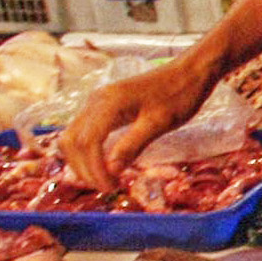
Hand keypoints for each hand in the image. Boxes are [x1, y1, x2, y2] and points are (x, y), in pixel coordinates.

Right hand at [58, 55, 208, 191]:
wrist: (189, 72)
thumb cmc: (179, 96)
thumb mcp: (159, 124)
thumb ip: (132, 145)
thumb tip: (110, 170)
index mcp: (108, 104)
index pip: (87, 143)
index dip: (94, 170)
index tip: (110, 187)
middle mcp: (95, 101)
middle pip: (72, 141)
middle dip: (84, 168)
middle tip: (107, 188)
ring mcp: (97, 102)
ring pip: (73, 136)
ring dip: (82, 161)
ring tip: (104, 179)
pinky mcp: (103, 105)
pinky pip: (84, 130)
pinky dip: (87, 150)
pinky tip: (104, 163)